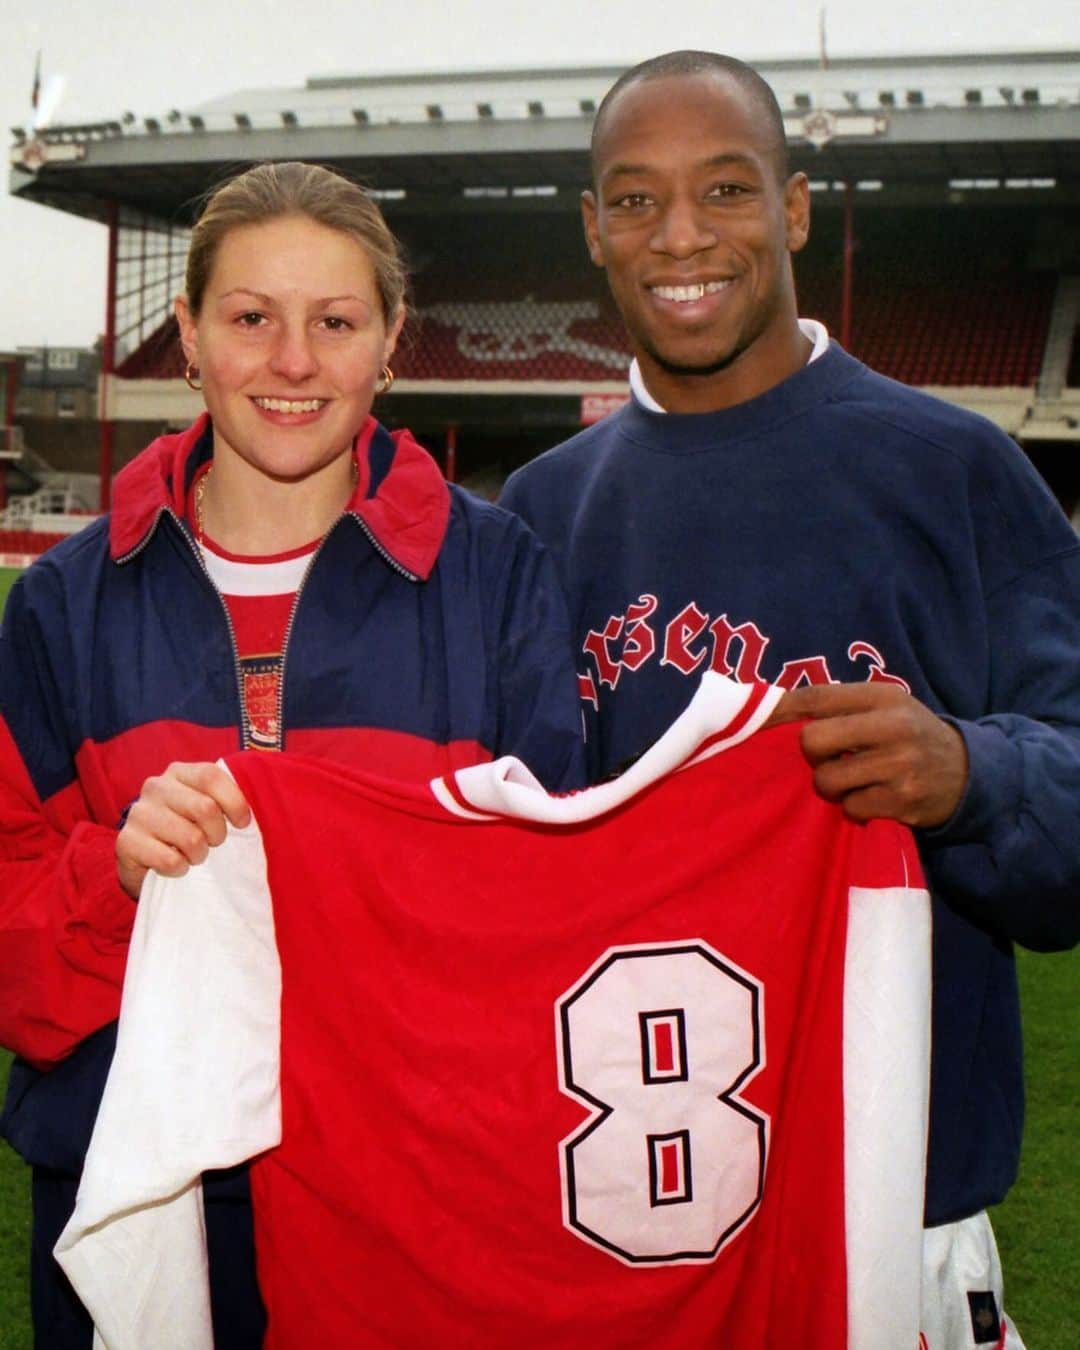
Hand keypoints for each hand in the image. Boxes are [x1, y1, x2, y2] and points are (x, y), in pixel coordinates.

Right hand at [116, 762, 251, 898]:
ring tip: (193, 855)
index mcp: (178, 772)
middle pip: (205, 808)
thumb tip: (249, 814)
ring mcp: (138, 813)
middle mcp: (155, 787)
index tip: (242, 823)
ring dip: (199, 854)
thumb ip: (224, 801)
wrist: (147, 863)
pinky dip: (180, 869)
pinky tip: (175, 865)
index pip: (211, 776)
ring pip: (190, 838)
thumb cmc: (187, 832)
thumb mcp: (206, 809)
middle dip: (218, 834)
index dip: (234, 801)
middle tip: (212, 843)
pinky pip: (170, 860)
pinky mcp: (126, 842)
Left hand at [765, 683, 968, 827]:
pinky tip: (873, 798)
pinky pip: (851, 808)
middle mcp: (893, 726)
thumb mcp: (884, 707)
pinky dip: (855, 807)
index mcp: (882, 697)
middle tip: (830, 759)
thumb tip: (771, 709)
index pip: (816, 698)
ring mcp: (899, 765)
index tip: (759, 722)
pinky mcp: (903, 801)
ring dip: (832, 786)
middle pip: (812, 740)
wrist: (968, 773)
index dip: (781, 711)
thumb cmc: (909, 735)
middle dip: (812, 755)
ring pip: (827, 780)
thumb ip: (839, 705)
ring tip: (853, 781)